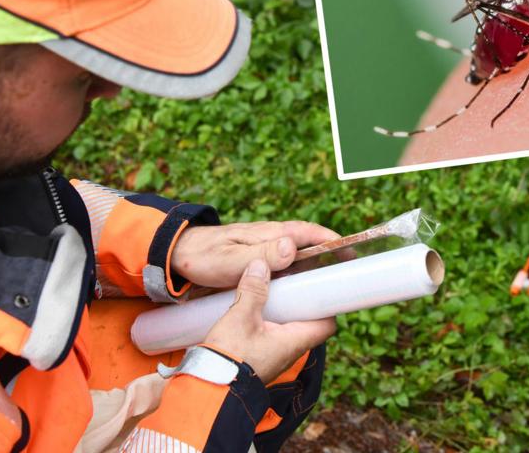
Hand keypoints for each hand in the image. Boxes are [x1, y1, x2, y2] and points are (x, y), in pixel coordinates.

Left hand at [171, 221, 339, 287]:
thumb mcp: (232, 260)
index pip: (309, 233)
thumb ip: (262, 255)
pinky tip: (299, 294)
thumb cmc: (203, 257)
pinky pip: (283, 270)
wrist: (177, 257)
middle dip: (329, 257)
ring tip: (330, 289)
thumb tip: (294, 247)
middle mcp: (271, 240)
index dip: (332, 241)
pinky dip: (296, 278)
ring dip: (314, 270)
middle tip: (347, 276)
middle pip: (308, 246)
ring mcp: (264, 252)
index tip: (351, 253)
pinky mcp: (256, 264)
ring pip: (297, 259)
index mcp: (269, 234)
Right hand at [203, 258, 335, 382]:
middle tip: (290, 281)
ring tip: (270, 289)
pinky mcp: (260, 357)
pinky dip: (268, 320)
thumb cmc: (230, 356)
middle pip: (306, 322)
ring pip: (288, 328)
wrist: (209, 386)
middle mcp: (289, 351)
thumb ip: (252, 290)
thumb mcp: (240, 317)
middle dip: (299, 302)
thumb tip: (260, 266)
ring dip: (282, 311)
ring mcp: (275, 356)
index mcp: (294, 341)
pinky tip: (254, 308)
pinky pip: (272, 335)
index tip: (318, 285)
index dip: (326, 304)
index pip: (327, 324)